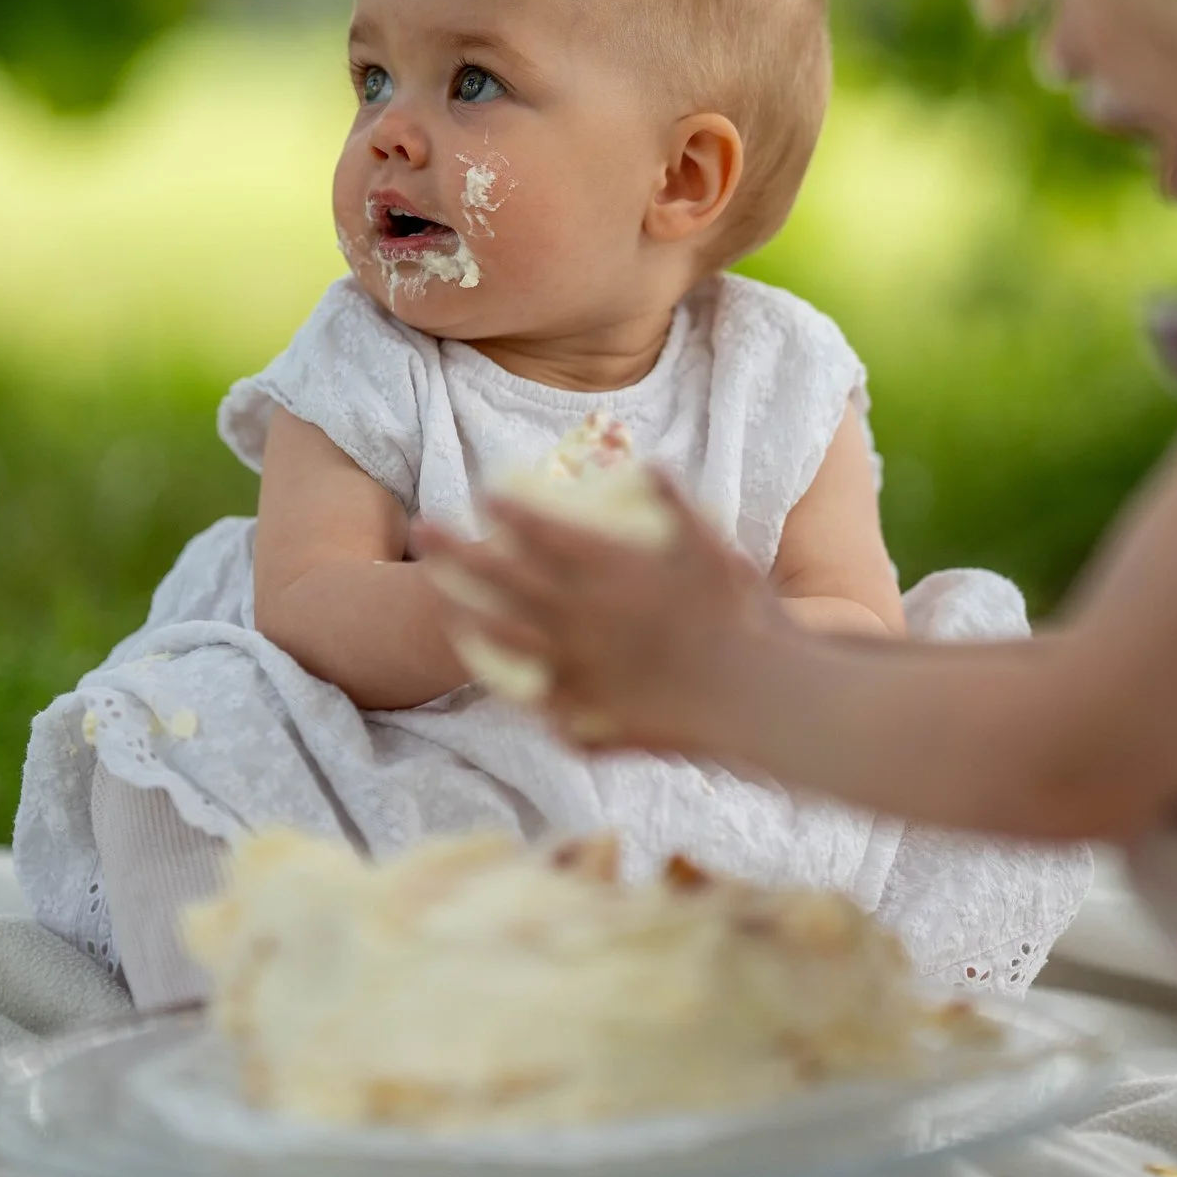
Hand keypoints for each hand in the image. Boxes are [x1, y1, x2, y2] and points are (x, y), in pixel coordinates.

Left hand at [413, 468, 792, 753]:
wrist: (753, 697)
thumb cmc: (739, 615)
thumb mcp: (711, 545)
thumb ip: (676, 502)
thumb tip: (651, 462)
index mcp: (608, 572)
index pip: (544, 532)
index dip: (510, 511)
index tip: (482, 494)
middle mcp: (581, 617)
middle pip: (504, 579)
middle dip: (457, 550)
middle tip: (423, 530)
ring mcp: (578, 668)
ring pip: (506, 639)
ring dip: (467, 616)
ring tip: (442, 602)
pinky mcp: (588, 713)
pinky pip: (537, 698)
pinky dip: (513, 685)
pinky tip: (497, 681)